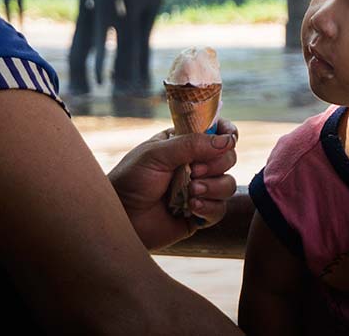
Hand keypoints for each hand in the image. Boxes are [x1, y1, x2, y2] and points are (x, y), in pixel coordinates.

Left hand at [108, 118, 237, 250]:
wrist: (120, 216)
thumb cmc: (131, 180)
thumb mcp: (156, 154)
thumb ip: (191, 144)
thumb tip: (227, 141)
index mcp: (184, 143)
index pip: (217, 132)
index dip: (227, 134)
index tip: (228, 138)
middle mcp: (195, 164)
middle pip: (228, 158)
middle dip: (216, 164)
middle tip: (194, 171)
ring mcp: (199, 189)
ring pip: (228, 184)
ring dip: (214, 187)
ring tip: (190, 192)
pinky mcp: (199, 214)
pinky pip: (220, 209)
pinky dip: (210, 207)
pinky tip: (192, 208)